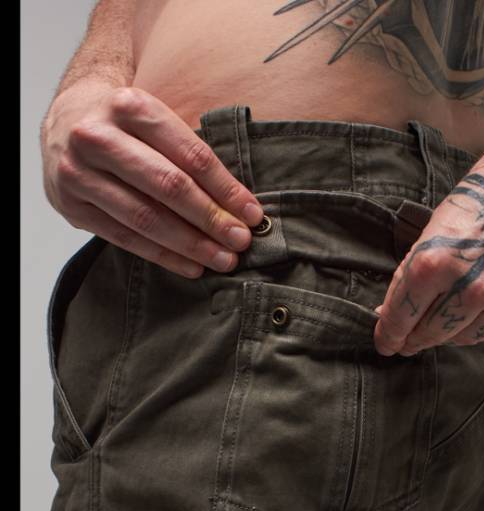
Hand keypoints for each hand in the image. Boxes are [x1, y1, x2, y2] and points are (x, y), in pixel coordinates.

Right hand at [41, 84, 264, 278]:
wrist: (66, 122)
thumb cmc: (126, 126)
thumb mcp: (155, 121)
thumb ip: (189, 154)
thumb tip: (241, 206)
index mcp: (130, 107)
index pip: (190, 156)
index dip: (226, 189)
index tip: (252, 214)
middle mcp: (98, 137)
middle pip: (168, 187)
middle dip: (211, 219)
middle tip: (240, 241)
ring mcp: (78, 172)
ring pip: (145, 218)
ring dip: (191, 244)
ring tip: (222, 259)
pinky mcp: (71, 205)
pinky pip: (125, 238)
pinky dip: (163, 255)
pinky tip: (191, 266)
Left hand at [373, 130, 483, 355]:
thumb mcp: (440, 224)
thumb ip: (419, 271)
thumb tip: (396, 309)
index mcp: (436, 263)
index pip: (402, 316)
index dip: (390, 334)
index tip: (386, 344)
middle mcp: (472, 289)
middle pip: (433, 334)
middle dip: (417, 339)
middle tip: (410, 342)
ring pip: (468, 337)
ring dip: (453, 332)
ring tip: (447, 324)